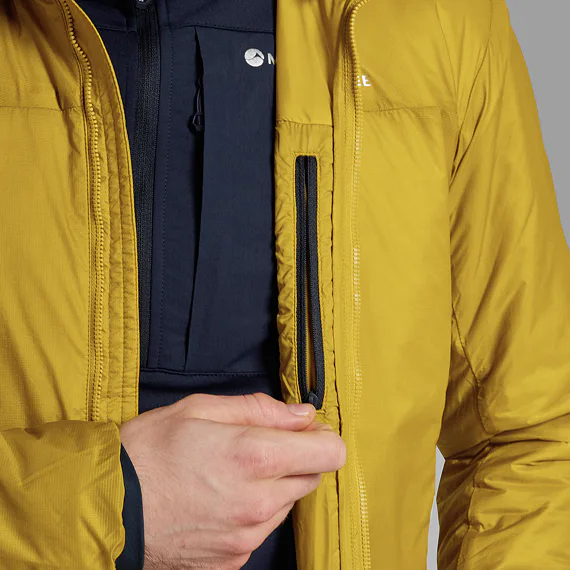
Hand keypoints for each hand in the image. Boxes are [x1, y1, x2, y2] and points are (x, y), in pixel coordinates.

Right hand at [119, 393, 345, 569]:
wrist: (107, 508)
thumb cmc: (148, 452)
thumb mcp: (200, 409)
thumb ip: (260, 409)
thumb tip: (301, 414)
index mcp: (254, 456)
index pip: (330, 452)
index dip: (322, 436)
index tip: (305, 429)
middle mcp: (259, 502)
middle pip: (312, 476)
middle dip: (296, 456)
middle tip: (259, 444)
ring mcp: (248, 535)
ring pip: (288, 502)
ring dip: (274, 484)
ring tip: (231, 471)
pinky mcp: (234, 558)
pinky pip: (263, 528)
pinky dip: (253, 510)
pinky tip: (220, 497)